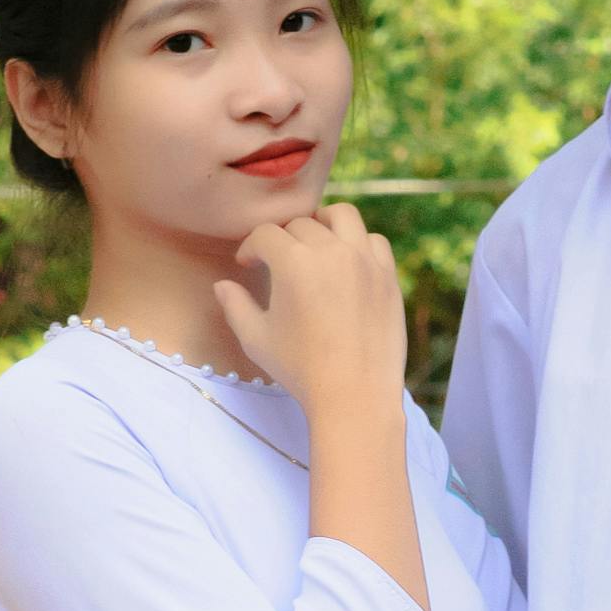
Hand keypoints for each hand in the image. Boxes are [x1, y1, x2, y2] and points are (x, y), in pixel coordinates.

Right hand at [215, 204, 407, 420]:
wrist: (355, 395)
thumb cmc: (300, 369)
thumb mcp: (256, 339)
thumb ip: (235, 306)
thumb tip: (222, 286)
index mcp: (294, 262)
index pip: (265, 235)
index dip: (250, 248)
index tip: (247, 264)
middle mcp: (331, 250)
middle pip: (301, 225)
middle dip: (282, 240)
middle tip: (277, 262)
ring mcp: (364, 260)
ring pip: (342, 216)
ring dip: (323, 222)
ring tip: (315, 240)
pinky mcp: (388, 275)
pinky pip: (373, 241)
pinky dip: (358, 242)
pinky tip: (348, 261)